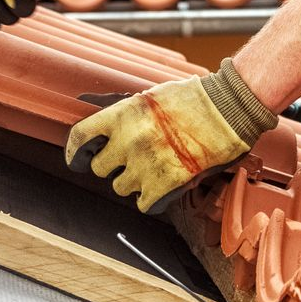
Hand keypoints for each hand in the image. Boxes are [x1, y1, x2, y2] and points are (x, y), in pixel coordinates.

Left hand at [64, 60, 277, 213]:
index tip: (77, 160)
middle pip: (99, 168)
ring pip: (121, 187)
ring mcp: (146, 163)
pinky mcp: (165, 184)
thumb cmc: (191, 99)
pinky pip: (144, 204)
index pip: (80, 137)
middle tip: (130, 160)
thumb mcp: (149, 98)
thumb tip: (106, 131)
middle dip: (112, 166)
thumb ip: (124, 116)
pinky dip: (151, 199)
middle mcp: (129, 140)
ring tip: (153, 168)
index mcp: (121, 114)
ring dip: (134, 182)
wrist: (226, 109)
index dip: (74, 152)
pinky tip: (162, 185)